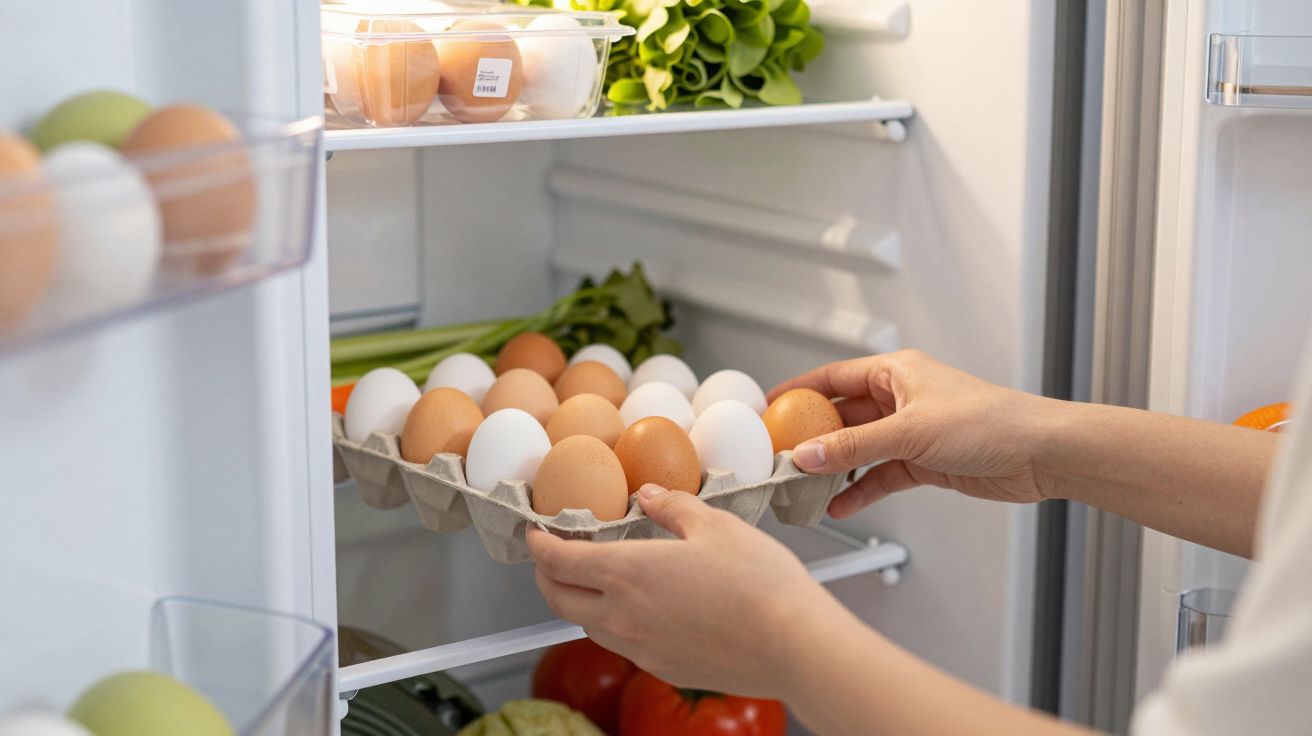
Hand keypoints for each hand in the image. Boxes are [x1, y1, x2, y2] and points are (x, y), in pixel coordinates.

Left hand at [527, 485, 842, 699]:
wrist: (793, 646)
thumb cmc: (759, 584)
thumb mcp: (715, 525)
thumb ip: (672, 507)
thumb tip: (650, 497)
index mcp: (626, 574)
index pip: (557, 561)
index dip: (538, 544)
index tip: (535, 532)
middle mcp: (622, 617)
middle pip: (558, 599)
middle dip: (546, 575)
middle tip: (553, 556)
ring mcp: (640, 649)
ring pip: (586, 625)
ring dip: (579, 601)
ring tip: (596, 579)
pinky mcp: (663, 668)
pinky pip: (621, 644)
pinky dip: (612, 623)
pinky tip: (638, 608)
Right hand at [768, 350, 1054, 517]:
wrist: (1040, 454)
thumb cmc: (990, 422)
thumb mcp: (909, 432)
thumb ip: (854, 447)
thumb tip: (807, 454)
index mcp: (896, 372)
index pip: (833, 377)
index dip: (798, 390)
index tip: (768, 407)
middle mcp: (901, 398)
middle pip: (842, 416)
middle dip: (812, 438)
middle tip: (781, 456)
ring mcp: (912, 431)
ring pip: (859, 449)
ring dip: (835, 469)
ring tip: (805, 487)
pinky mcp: (924, 462)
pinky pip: (880, 474)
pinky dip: (861, 489)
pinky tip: (841, 505)